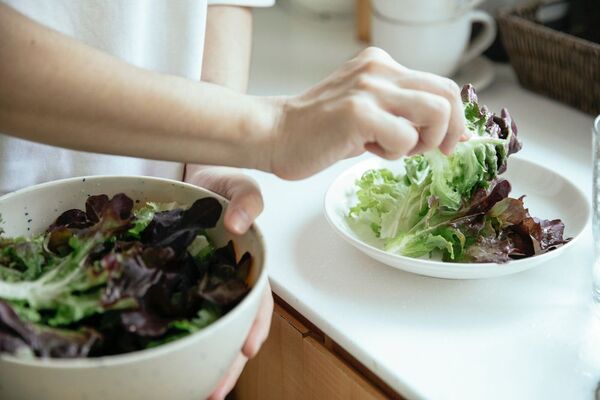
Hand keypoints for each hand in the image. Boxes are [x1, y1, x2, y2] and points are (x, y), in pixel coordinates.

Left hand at [185, 166, 273, 399]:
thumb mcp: (237, 184)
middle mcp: (226, 282)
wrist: (186, 179)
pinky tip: (169, 362)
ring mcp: (201, 287)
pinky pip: (181, 318)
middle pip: (233, 328)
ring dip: (206, 363)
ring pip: (209, 331)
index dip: (254, 326)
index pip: (257, 301)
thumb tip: (239, 222)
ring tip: (196, 392)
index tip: (246, 349)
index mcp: (247, 264)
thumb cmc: (217, 183)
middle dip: (228, 362)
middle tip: (215, 390)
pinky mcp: (178, 287)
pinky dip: (179, 343)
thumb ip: (246, 198)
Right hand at [267, 47, 466, 179]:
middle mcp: (379, 69)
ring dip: (424, 141)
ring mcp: (368, 89)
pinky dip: (394, 154)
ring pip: (435, 113)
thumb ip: (400, 112)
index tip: (450, 141)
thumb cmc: (319, 130)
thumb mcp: (366, 110)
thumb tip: (443, 131)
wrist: (276, 134)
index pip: (440, 85)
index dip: (455, 118)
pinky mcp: (358, 112)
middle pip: (447, 95)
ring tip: (394, 150)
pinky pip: (404, 137)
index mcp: (382, 65)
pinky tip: (368, 151)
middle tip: (436, 151)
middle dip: (450, 131)